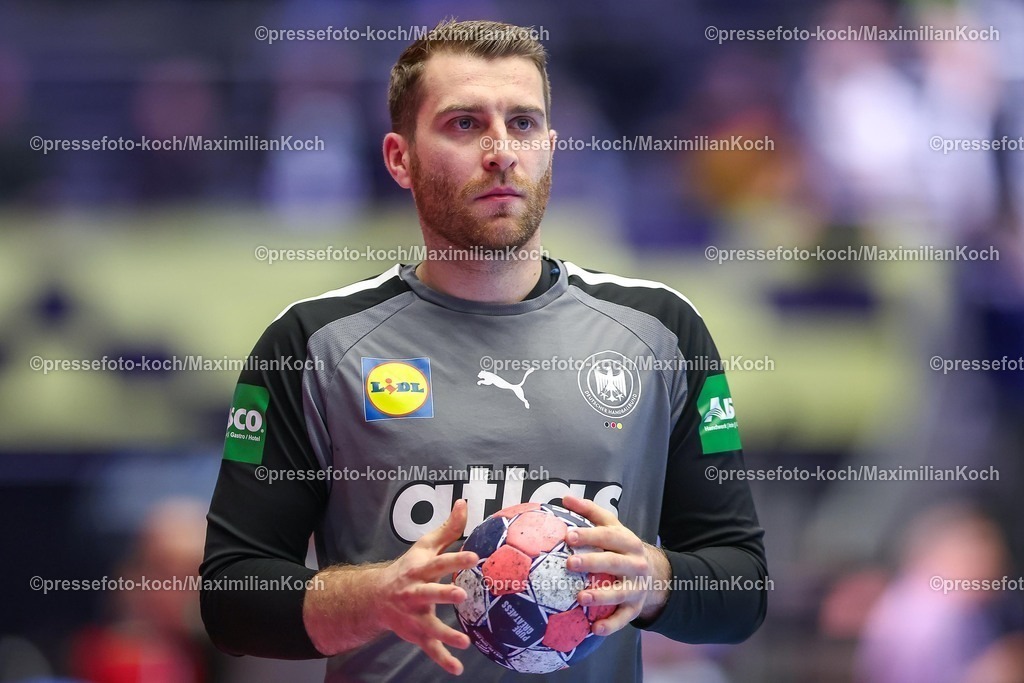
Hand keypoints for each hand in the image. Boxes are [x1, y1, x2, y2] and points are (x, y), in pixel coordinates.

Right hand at [373, 499, 478, 674]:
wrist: (376, 597)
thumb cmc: (408, 569)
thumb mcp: (425, 547)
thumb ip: (448, 529)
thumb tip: (464, 503)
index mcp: (421, 570)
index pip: (440, 562)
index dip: (456, 559)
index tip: (474, 556)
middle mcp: (416, 593)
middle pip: (430, 593)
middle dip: (444, 594)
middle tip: (462, 594)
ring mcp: (415, 615)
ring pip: (430, 625)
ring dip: (446, 634)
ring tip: (464, 641)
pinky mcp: (416, 633)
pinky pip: (430, 648)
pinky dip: (442, 659)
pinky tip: (457, 668)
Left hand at [560, 495, 670, 634]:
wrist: (654, 574)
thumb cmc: (621, 547)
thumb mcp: (612, 527)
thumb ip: (590, 512)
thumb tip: (565, 498)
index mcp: (628, 542)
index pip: (608, 536)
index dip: (589, 535)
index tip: (568, 536)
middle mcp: (635, 564)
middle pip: (614, 563)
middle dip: (592, 562)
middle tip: (570, 563)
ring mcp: (637, 588)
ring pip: (619, 593)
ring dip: (600, 596)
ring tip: (580, 598)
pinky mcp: (635, 609)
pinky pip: (623, 619)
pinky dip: (610, 625)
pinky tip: (594, 630)